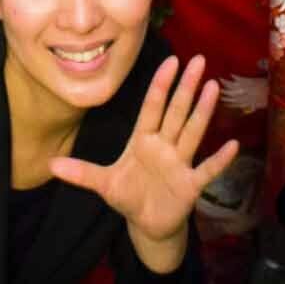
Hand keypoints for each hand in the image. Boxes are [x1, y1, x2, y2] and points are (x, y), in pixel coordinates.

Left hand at [49, 54, 237, 273]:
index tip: (171, 60)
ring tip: (213, 87)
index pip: (153, 107)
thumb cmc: (129, 196)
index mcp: (143, 140)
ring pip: (192, 133)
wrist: (147, 225)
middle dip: (186, 87)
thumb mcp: (104, 184)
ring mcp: (179, 164)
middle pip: (176, 112)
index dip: (160, 84)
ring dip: (203, 111)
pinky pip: (207, 170)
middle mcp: (164, 146)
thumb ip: (81, 173)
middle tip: (199, 60)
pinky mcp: (190, 186)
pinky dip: (219, 159)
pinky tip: (233, 145)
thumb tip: (51, 164)